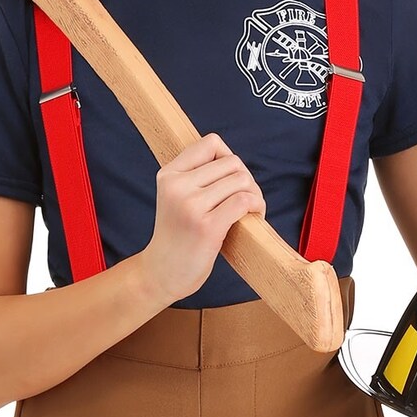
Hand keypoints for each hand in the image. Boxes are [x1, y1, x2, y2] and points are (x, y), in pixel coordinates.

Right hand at [139, 132, 265, 302]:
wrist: (161, 274)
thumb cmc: (177, 238)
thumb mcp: (176, 198)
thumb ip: (197, 177)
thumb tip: (236, 164)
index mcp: (168, 175)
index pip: (210, 143)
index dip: (229, 159)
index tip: (229, 181)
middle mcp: (177, 186)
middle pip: (232, 162)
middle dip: (246, 179)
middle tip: (246, 200)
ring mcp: (191, 206)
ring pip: (241, 180)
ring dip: (254, 195)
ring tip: (250, 210)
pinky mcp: (207, 227)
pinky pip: (243, 201)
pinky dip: (256, 207)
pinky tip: (254, 217)